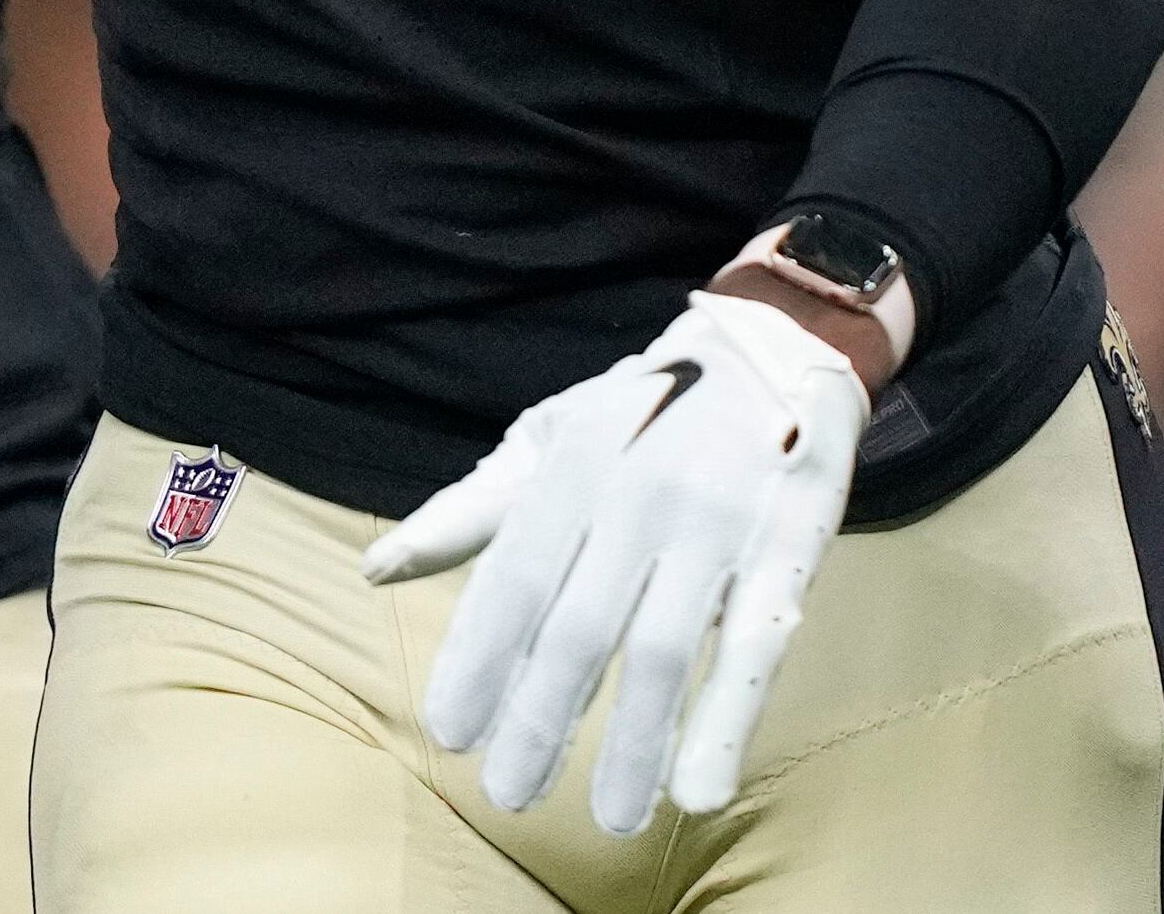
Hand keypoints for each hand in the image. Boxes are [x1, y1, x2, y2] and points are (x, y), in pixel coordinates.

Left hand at [361, 290, 868, 833]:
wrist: (774, 345)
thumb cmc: (644, 407)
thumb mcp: (549, 437)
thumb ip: (468, 511)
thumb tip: (374, 569)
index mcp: (571, 469)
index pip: (511, 581)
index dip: (478, 660)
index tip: (449, 734)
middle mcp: (637, 498)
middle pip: (578, 628)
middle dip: (540, 719)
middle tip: (510, 794)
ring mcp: (716, 526)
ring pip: (663, 651)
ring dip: (633, 743)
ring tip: (611, 817)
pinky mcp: (789, 548)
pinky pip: (756, 647)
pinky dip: (726, 722)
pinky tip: (700, 789)